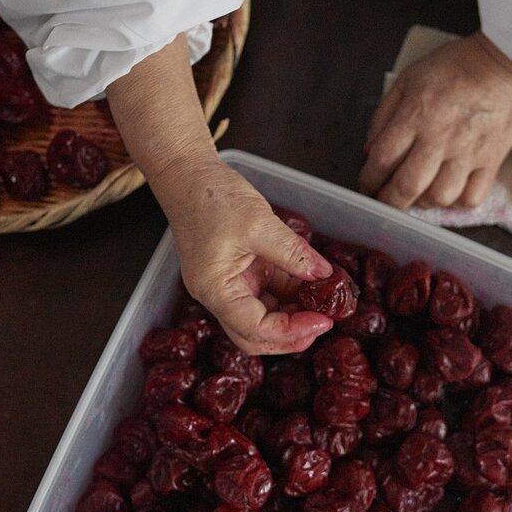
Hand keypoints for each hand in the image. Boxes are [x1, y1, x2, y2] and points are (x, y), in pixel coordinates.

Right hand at [164, 159, 333, 354]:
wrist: (188, 175)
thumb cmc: (210, 197)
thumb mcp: (259, 223)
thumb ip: (293, 253)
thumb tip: (324, 275)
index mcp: (215, 290)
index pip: (256, 330)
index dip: (292, 332)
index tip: (323, 321)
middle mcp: (218, 295)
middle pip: (255, 335)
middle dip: (291, 336)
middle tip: (324, 323)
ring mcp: (228, 285)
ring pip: (263, 316)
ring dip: (293, 313)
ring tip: (323, 302)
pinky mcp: (238, 272)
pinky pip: (265, 293)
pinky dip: (288, 293)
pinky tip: (310, 284)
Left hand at [359, 32, 511, 209]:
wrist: (506, 61)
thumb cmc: (455, 67)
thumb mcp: (408, 79)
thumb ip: (384, 115)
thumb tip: (369, 151)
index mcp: (415, 116)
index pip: (382, 160)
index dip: (368, 180)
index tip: (367, 185)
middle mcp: (440, 138)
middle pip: (407, 187)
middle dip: (390, 201)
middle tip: (386, 200)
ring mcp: (468, 152)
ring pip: (439, 197)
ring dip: (423, 202)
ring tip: (419, 193)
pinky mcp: (491, 160)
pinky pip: (472, 197)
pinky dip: (457, 202)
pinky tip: (449, 191)